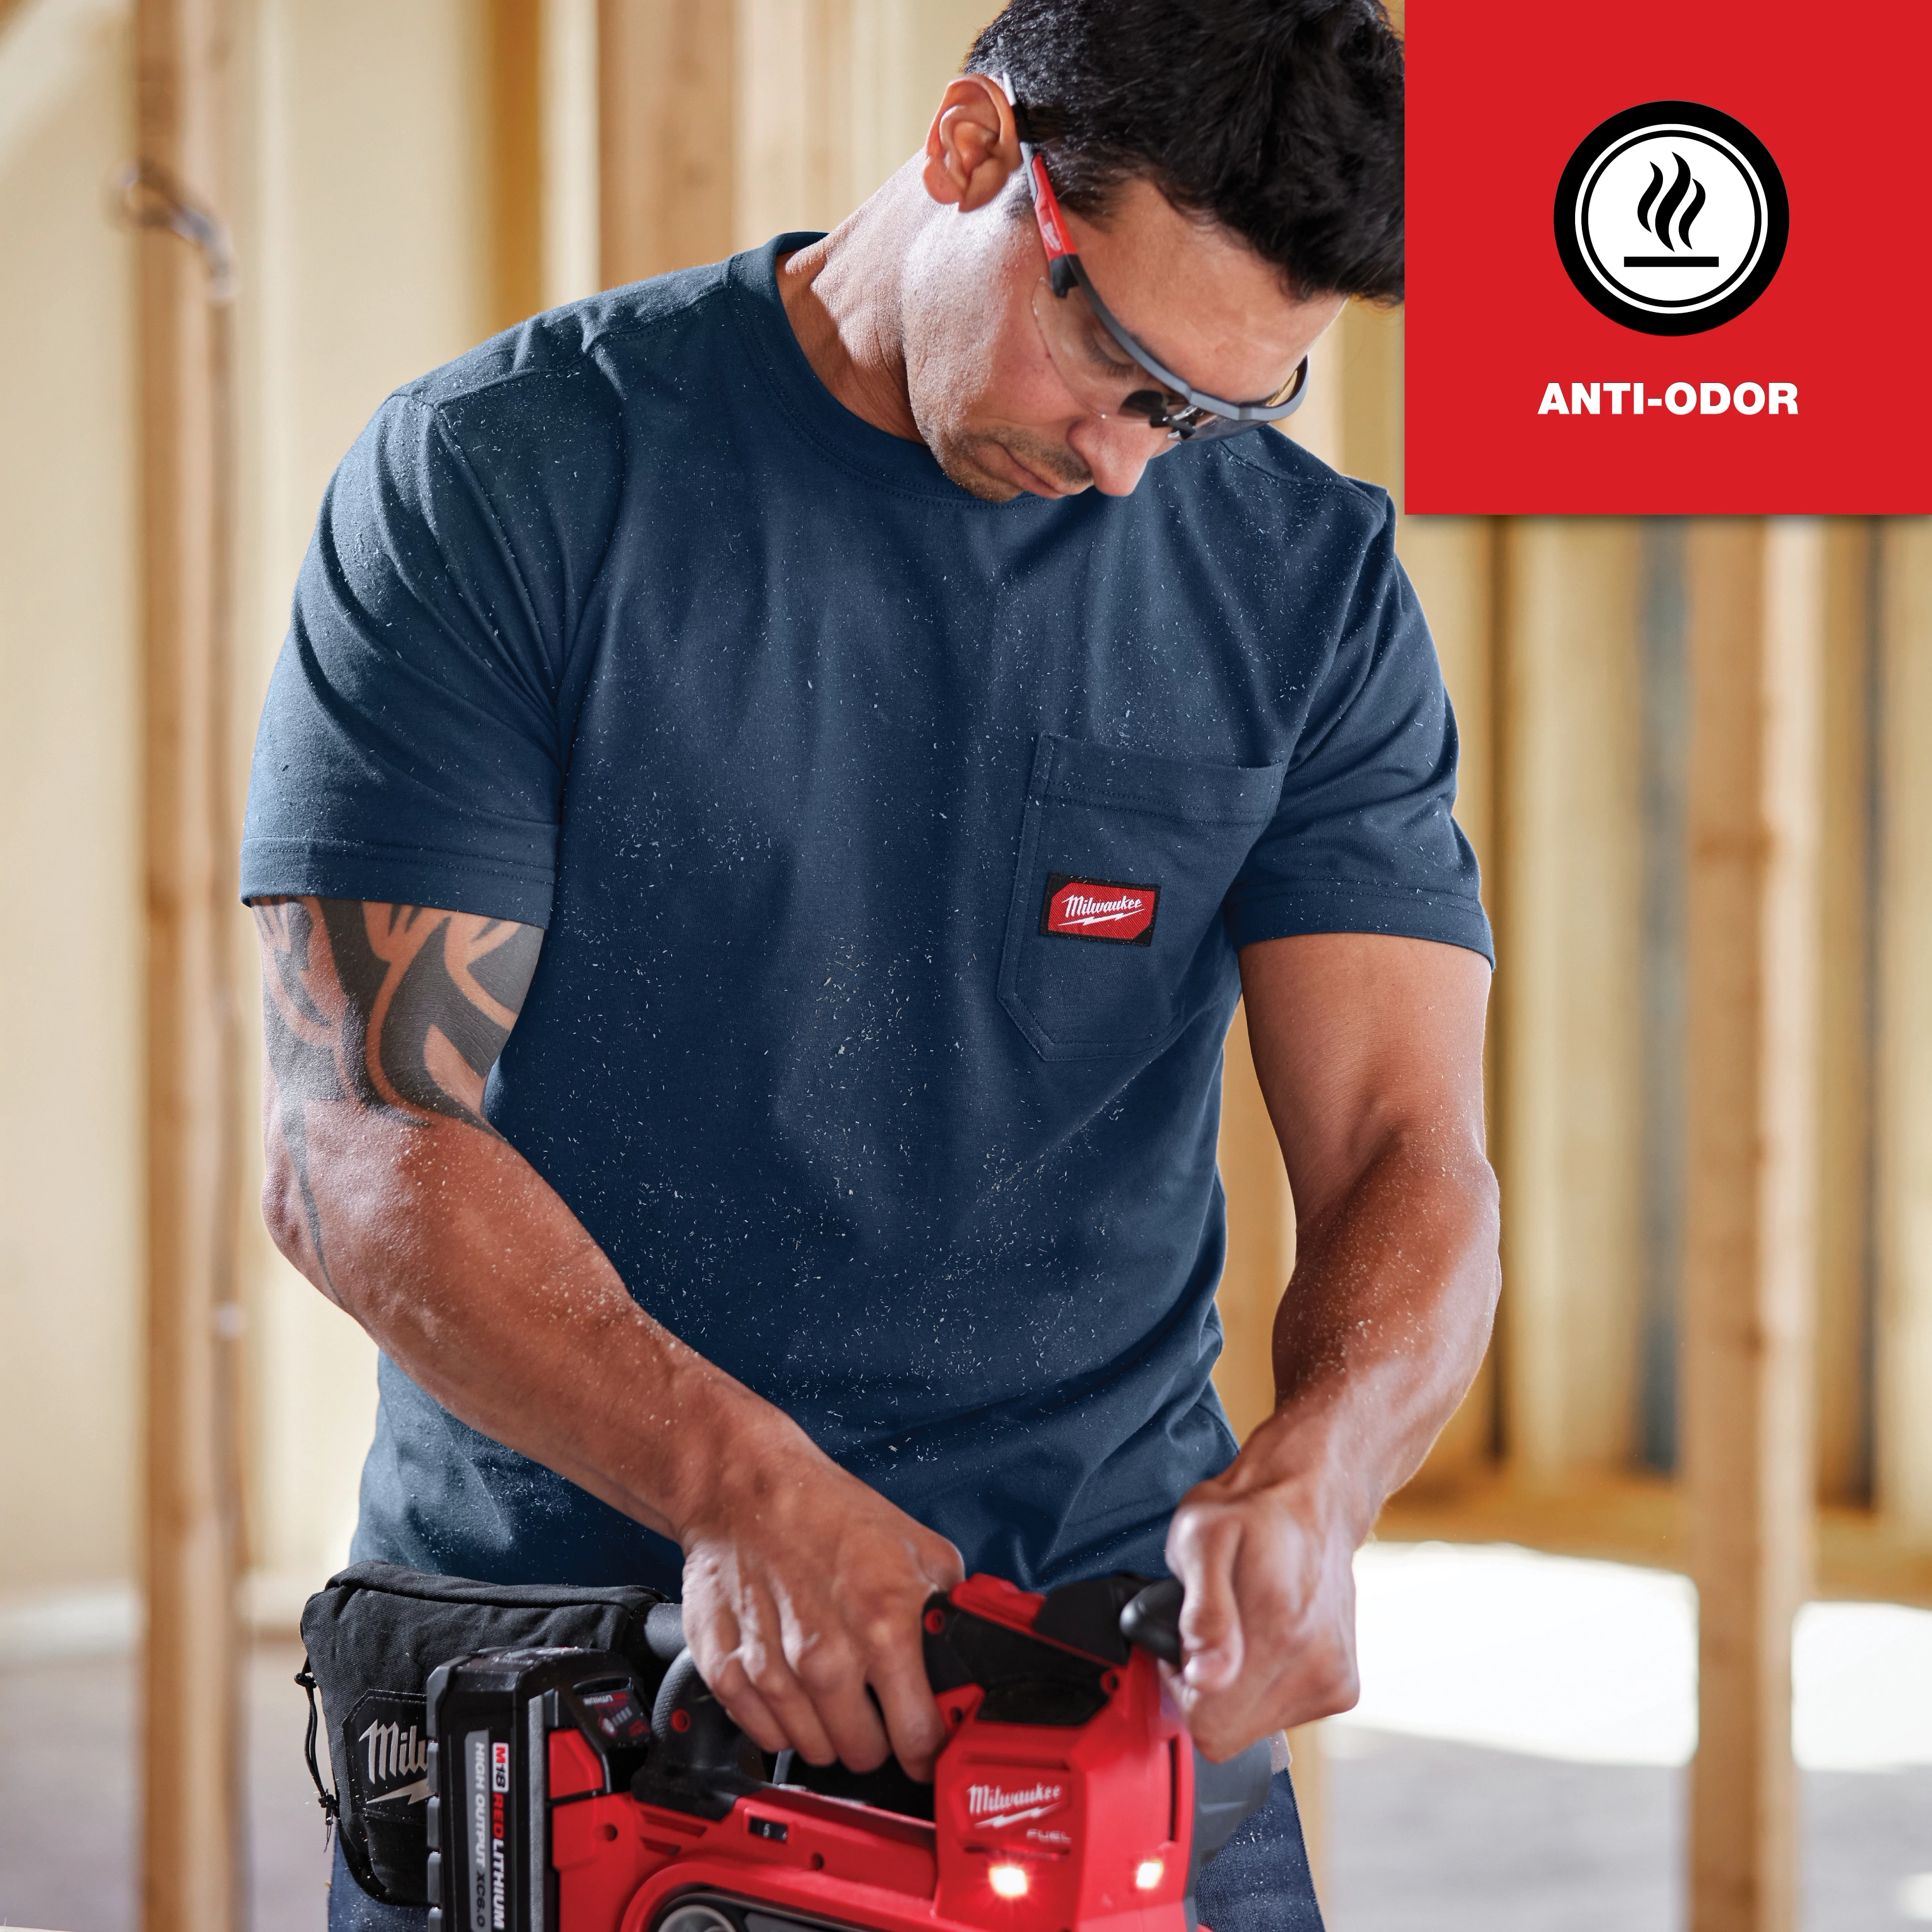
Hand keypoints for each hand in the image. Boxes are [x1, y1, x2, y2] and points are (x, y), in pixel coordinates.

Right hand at [673, 1403, 964, 1779]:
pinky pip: (765, 1736)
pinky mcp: (727, 1672)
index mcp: (884, 1624)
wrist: (747, 1487)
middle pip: (864, 1755)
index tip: (927, 1743)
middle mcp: (827, 1656)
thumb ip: (952, 1609)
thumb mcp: (919, 1548)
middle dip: (876, 1735)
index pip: (919, 1738)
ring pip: (814, 1751)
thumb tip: (976, 1656)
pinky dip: (779, 1719)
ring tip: (829, 1678)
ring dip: (826, 1727)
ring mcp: (773, 1670)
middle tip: (873, 1700)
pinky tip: (789, 1677)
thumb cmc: (829, 1513)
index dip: (928, 1748)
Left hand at [1162, 1454, 1360, 1761]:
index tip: (1186, 1641)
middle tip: (1212, 1629)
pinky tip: (1268, 1637)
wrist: (1312, 1499)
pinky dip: (1265, 1684)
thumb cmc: (1248, 1513)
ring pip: (1255, 1726)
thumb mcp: (1199, 1538)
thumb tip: (1204, 1678)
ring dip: (1236, 1686)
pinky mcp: (1342, 1688)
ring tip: (1241, 1626)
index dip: (1182, 1685)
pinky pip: (1284, 1715)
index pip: (1206, 1724)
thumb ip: (1201, 1612)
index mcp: (1277, 1632)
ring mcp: (1333, 1681)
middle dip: (1208, 1688)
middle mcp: (1314, 1666)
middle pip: (1229, 1731)